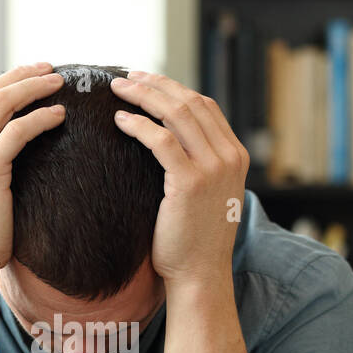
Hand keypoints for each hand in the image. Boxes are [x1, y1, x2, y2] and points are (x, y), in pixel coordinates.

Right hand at [0, 63, 65, 279]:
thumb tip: (1, 153)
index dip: (3, 84)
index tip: (28, 78)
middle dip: (20, 75)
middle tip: (50, 69)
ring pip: (1, 103)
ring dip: (33, 87)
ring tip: (59, 83)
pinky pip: (17, 132)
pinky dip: (40, 118)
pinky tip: (59, 115)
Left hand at [110, 71, 249, 287]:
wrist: (200, 274)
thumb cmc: (194, 239)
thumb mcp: (207, 194)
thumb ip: (198, 164)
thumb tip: (169, 140)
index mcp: (235, 156)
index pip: (205, 106)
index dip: (174, 88)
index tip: (146, 81)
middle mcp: (229, 157)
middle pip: (190, 102)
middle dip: (155, 84)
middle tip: (126, 77)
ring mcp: (213, 168)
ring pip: (176, 114)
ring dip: (144, 96)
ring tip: (118, 89)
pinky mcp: (190, 182)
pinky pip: (161, 140)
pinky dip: (139, 125)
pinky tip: (120, 121)